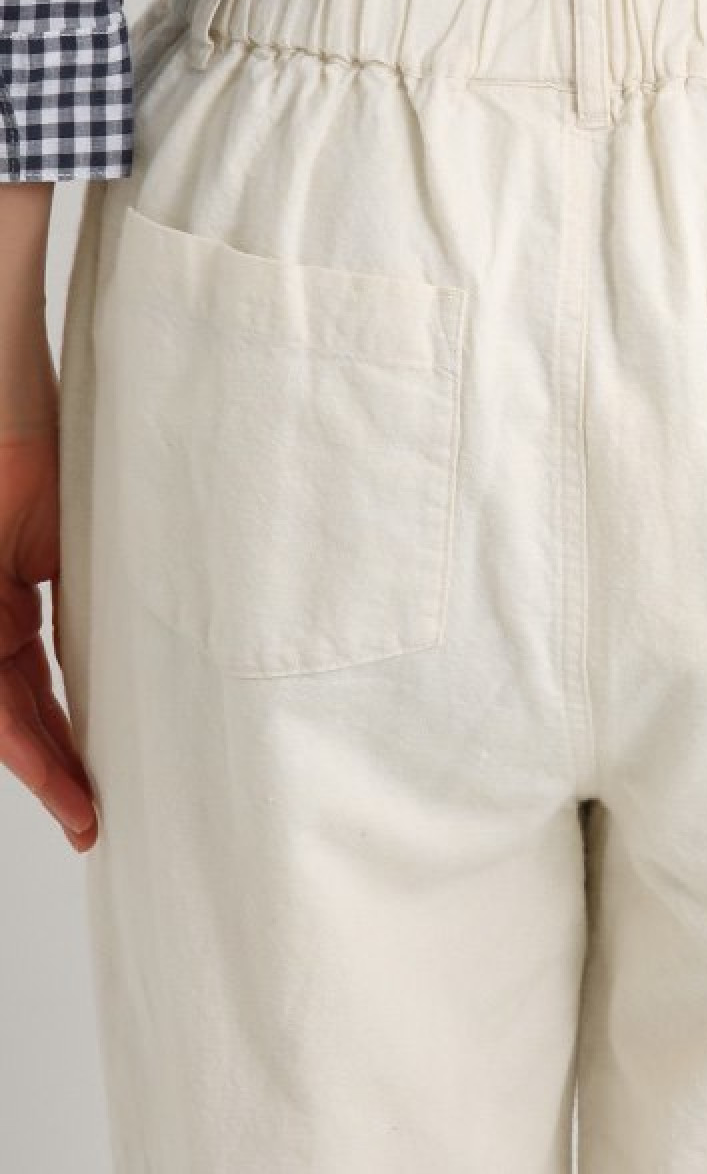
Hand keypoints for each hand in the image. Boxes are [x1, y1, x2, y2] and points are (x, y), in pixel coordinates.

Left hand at [0, 421, 96, 851]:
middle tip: (93, 819)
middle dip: (61, 773)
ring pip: (5, 717)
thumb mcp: (88, 559)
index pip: (42, 695)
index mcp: (18, 611)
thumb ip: (99, 609)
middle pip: (24, 718)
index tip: (99, 792)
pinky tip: (55, 770)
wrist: (16, 425)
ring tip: (83, 812)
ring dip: (44, 768)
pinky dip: (21, 737)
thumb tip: (153, 651)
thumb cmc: (58, 472)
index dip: (70, 746)